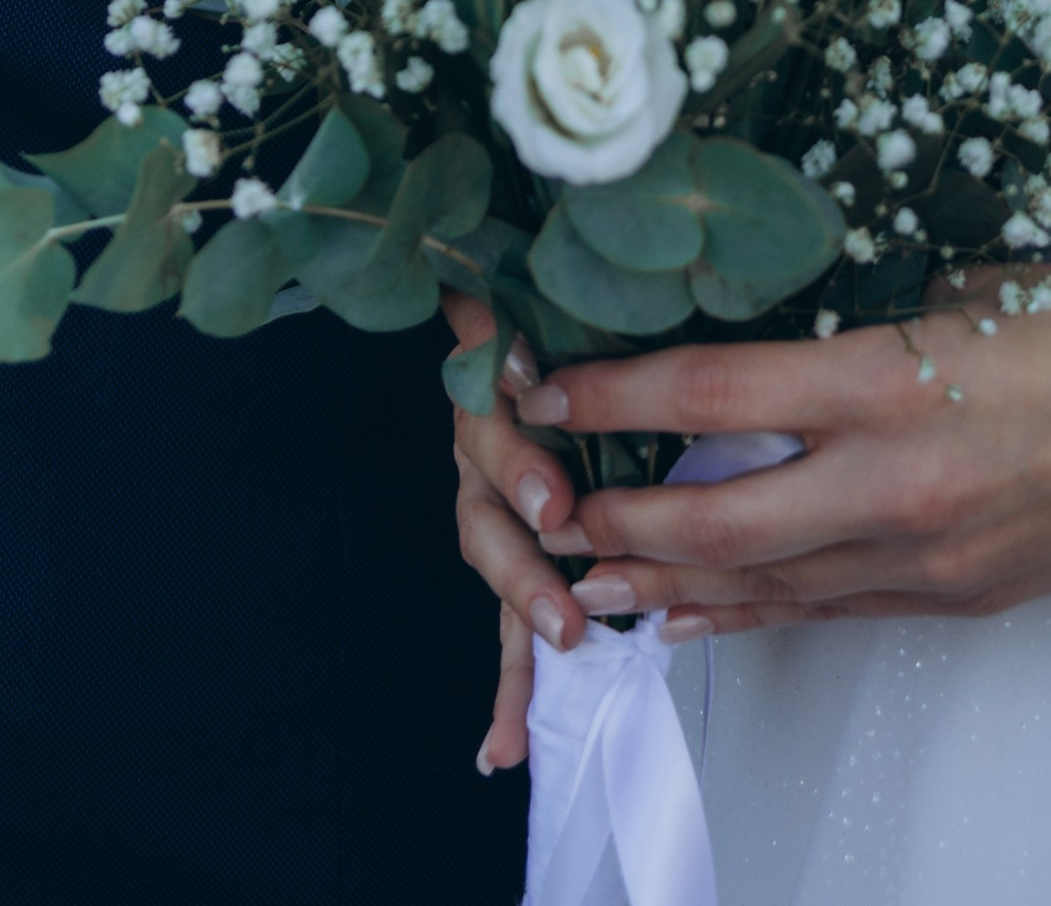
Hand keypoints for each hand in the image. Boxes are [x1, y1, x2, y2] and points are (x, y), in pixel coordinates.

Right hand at [446, 296, 727, 770]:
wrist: (524, 330)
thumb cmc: (547, 314)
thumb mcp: (516, 300)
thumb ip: (497, 316)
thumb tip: (514, 352)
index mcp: (494, 391)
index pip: (493, 430)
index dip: (521, 466)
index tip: (553, 502)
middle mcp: (486, 452)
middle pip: (492, 511)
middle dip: (528, 560)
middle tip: (564, 597)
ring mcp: (498, 507)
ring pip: (502, 566)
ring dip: (527, 611)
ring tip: (561, 644)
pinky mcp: (519, 555)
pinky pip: (511, 625)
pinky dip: (511, 689)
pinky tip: (502, 749)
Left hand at [449, 268, 1050, 688]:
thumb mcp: (957, 283)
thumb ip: (860, 308)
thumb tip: (768, 298)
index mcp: (886, 380)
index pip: (713, 393)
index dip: (615, 398)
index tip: (544, 387)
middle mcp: (890, 480)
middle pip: (717, 519)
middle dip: (618, 521)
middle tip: (543, 512)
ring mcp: (920, 554)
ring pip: (763, 584)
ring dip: (666, 583)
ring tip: (589, 584)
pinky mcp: (950, 597)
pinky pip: (826, 612)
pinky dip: (750, 615)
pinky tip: (694, 617)